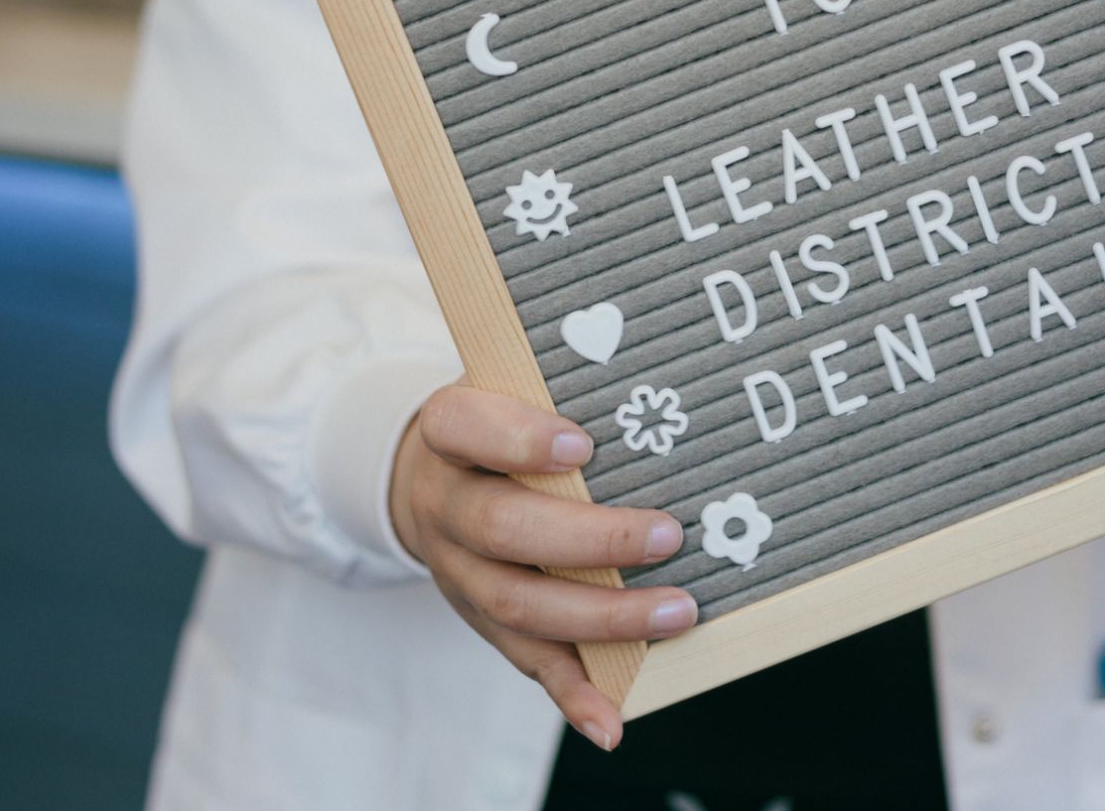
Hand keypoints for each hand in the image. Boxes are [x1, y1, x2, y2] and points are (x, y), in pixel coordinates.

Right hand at [390, 384, 697, 751]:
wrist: (428, 477)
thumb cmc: (500, 420)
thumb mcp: (511, 385)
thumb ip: (559, 387)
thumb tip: (654, 397)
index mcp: (449, 430)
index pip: (466, 427)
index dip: (520, 440)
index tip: (583, 444)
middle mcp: (446, 504)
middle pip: (503, 527)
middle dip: (591, 539)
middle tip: (669, 534)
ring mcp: (458, 570)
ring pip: (519, 603)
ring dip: (603, 616)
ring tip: (676, 611)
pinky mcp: (480, 619)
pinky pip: (524, 661)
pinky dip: (571, 695)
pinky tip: (612, 719)